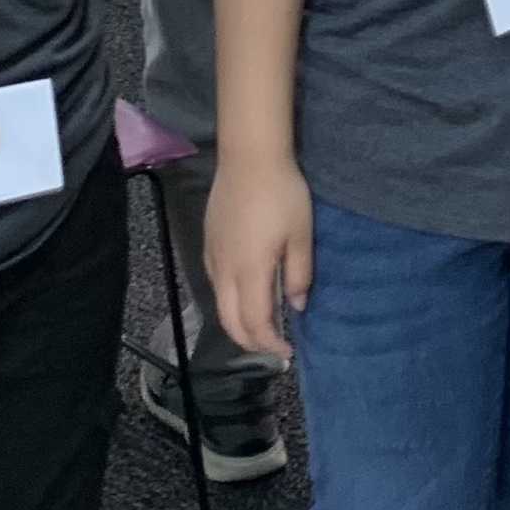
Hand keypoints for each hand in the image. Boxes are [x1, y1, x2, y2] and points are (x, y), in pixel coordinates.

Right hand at [206, 155, 312, 363]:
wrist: (249, 157)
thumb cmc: (282, 194)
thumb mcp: (301, 234)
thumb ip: (299, 274)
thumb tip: (297, 306)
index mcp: (250, 272)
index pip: (254, 323)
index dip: (269, 343)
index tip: (287, 351)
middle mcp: (225, 270)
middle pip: (229, 321)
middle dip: (250, 342)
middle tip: (272, 347)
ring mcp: (213, 256)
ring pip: (219, 305)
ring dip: (237, 323)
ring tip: (260, 326)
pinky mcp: (208, 243)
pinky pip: (215, 284)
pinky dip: (228, 302)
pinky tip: (244, 295)